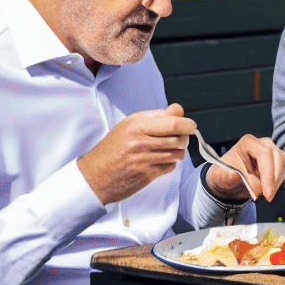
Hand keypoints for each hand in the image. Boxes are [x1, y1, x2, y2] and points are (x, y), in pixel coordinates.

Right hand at [78, 104, 196, 205]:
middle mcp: (140, 141)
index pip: (173, 123)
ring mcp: (144, 159)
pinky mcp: (147, 175)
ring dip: (178, 152)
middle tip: (179, 139)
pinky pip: (171, 167)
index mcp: (136, 125)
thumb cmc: (113, 148)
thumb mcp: (129, 126)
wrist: (94, 175)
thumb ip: (156, 117)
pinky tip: (159, 161)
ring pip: (177, 153)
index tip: (190, 126)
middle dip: (184, 138)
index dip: (187, 124)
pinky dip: (170, 164)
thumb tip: (179, 109)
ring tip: (168, 150)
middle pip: (179, 138)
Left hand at [205, 132, 284, 202]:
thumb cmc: (224, 175)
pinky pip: (283, 171)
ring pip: (282, 164)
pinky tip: (269, 191)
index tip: (266, 193)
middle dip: (274, 179)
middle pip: (277, 157)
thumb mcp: (222, 177)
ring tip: (267, 195)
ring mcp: (271, 151)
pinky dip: (278, 183)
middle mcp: (263, 143)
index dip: (268, 174)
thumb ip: (231, 176)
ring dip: (277, 182)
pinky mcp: (276, 161)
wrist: (228, 181)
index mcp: (248, 142)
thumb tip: (240, 177)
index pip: (264, 154)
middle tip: (268, 197)